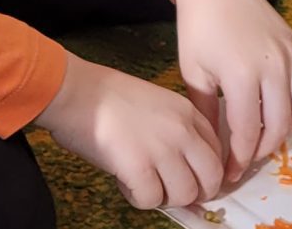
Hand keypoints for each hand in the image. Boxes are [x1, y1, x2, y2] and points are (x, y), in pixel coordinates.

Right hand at [38, 55, 224, 209]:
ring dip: (164, 197)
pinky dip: (138, 198)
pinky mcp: (139, 168)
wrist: (74, 91)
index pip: (217, 152)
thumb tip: (183, 167)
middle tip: (172, 192)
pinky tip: (124, 182)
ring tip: (142, 184)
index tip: (193, 179)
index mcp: (187, 112)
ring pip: (185, 195)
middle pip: (211, 178)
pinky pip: (152, 200)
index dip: (206, 172)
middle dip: (195, 193)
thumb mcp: (155, 103)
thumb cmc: (105, 96)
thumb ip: (174, 131)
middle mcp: (182, 131)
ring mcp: (162, 150)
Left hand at [173, 0, 291, 187]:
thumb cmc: (199, 27)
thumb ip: (207, 111)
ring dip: (288, 130)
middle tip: (246, 156)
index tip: (230, 172)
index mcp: (242, 76)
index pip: (248, 132)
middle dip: (262, 149)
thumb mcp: (195, 72)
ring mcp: (291, 58)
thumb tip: (212, 145)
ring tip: (267, 134)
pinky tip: (283, 107)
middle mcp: (274, 69)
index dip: (239, 158)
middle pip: (280, 127)